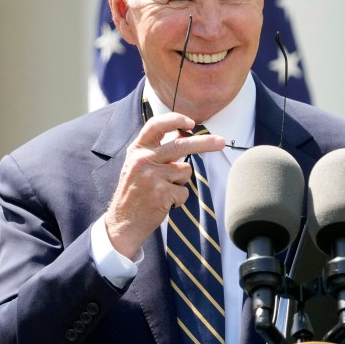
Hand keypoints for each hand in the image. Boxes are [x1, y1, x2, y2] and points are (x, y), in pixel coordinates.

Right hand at [104, 112, 224, 258]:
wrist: (123, 223)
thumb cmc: (135, 193)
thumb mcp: (139, 166)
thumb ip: (157, 150)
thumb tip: (182, 134)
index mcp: (137, 150)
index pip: (157, 125)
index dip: (175, 120)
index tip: (191, 122)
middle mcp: (143, 159)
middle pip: (181, 145)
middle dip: (205, 143)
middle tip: (222, 142)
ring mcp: (152, 176)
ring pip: (185, 171)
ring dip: (180, 182)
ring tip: (163, 191)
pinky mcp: (161, 192)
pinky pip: (184, 191)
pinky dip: (179, 199)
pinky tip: (164, 203)